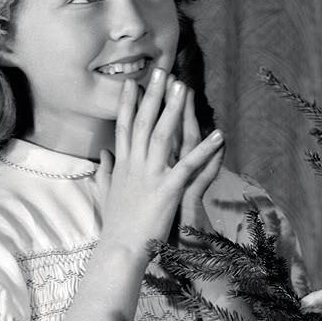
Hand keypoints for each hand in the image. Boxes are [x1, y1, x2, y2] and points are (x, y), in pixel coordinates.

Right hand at [95, 70, 223, 251]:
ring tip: (184, 88)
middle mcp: (134, 164)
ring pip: (162, 134)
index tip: (132, 82)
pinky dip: (205, 150)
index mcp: (122, 165)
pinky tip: (218, 135)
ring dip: (174, 109)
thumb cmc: (115, 225)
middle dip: (152, 94)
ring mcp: (150, 175)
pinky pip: (189, 165)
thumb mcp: (106, 193)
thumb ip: (105, 171)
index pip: (123, 126)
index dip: (128, 103)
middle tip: (160, 70)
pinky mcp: (168, 190)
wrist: (119, 250)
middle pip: (142, 121)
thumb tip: (103, 154)